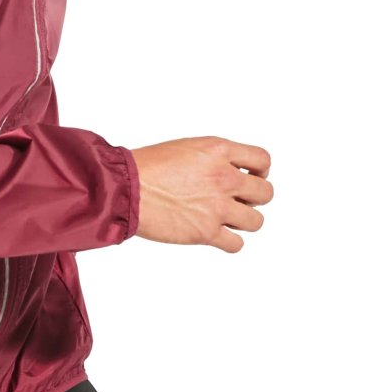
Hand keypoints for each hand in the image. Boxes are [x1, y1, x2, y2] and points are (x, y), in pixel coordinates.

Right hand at [129, 136, 272, 252]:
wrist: (125, 187)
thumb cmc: (145, 167)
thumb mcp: (186, 148)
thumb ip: (212, 158)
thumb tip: (228, 170)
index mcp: (218, 150)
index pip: (262, 160)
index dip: (260, 171)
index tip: (252, 177)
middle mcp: (224, 177)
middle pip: (266, 193)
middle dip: (254, 198)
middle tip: (238, 200)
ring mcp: (218, 206)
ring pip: (256, 221)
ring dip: (244, 221)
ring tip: (227, 219)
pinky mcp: (207, 231)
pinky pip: (237, 244)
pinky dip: (229, 242)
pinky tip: (217, 235)